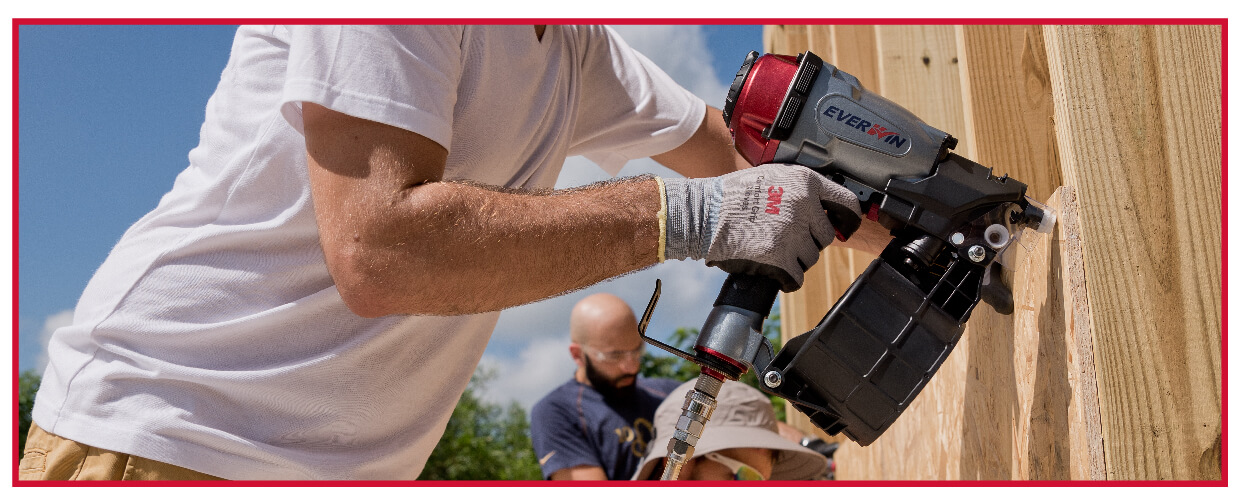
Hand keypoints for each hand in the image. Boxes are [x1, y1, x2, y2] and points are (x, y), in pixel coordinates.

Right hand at [662, 164, 861, 291]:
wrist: (704, 214)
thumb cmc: (732, 196)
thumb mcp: (772, 177)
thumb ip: (800, 188)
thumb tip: (824, 205)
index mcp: (805, 182)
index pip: (847, 202)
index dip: (849, 219)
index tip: (846, 227)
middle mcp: (804, 206)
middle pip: (826, 236)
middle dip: (810, 241)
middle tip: (787, 238)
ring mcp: (792, 233)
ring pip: (810, 258)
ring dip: (795, 259)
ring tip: (771, 249)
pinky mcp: (779, 257)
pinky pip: (795, 278)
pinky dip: (786, 279)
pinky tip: (773, 271)